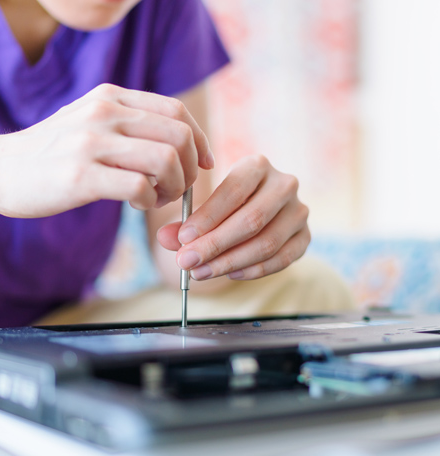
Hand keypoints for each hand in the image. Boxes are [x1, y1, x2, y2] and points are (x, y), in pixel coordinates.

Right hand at [0, 84, 212, 217]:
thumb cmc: (55, 153)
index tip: (205, 164)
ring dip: (175, 187)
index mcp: (112, 97)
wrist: (0, 170)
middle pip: (180, 136)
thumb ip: (131, 126)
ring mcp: (92, 141)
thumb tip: (180, 146)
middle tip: (178, 189)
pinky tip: (138, 203)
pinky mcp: (81, 175)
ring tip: (158, 197)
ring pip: (167, 160)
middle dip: (192, 170)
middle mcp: (105, 112)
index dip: (200, 140)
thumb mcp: (92, 123)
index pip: (177, 110)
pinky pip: (141, 186)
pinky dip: (151, 201)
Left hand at [157, 155, 310, 280]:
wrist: (259, 208)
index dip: (208, 218)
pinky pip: (282, 259)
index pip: (234, 191)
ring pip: (267, 243)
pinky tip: (231, 274)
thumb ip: (185, 224)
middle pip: (251, 220)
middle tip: (187, 262)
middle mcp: (284, 184)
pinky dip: (254, 270)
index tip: (183, 239)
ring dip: (230, 262)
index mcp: (258, 165)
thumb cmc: (226, 207)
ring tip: (202, 272)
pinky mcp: (305, 236)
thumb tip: (166, 238)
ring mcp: (299, 211)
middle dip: (215, 245)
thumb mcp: (205, 208)